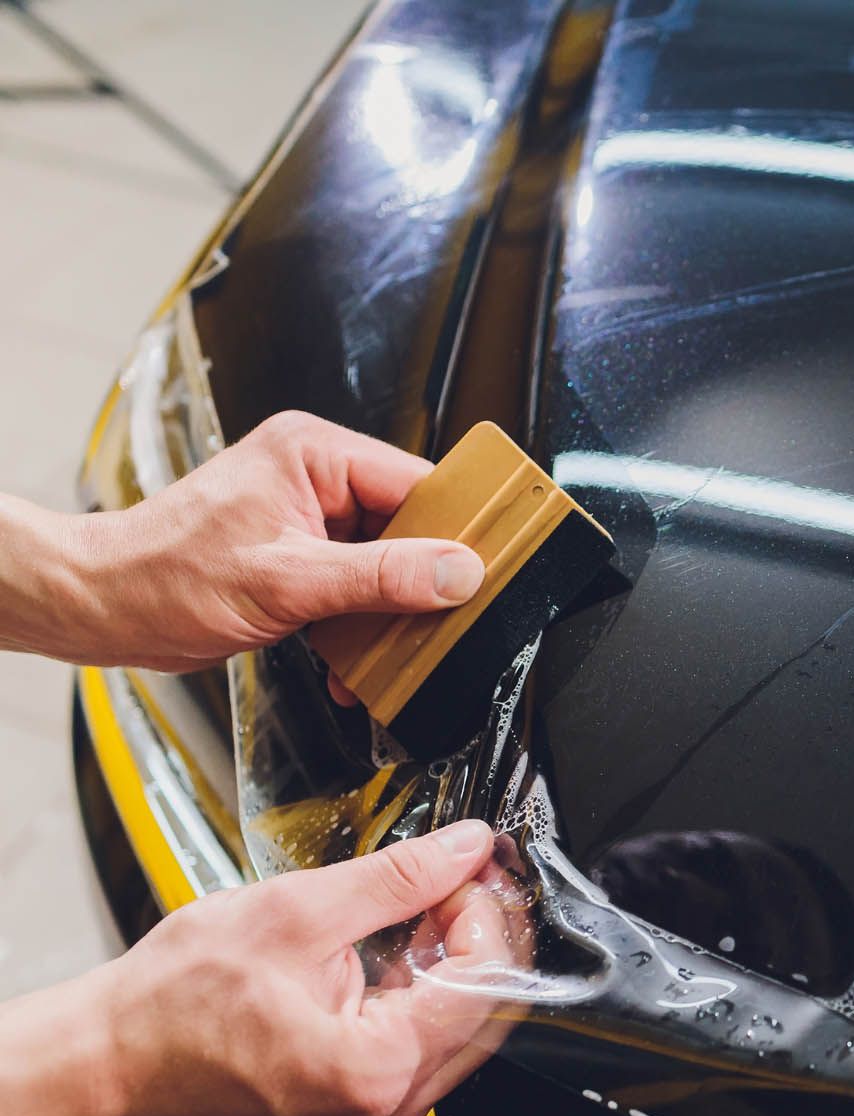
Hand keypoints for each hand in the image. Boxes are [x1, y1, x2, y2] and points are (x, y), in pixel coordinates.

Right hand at [0, 820, 519, 1115]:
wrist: (106, 1058)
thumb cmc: (172, 1002)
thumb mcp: (295, 912)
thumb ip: (397, 878)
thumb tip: (464, 846)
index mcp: (378, 1069)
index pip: (486, 982)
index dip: (487, 912)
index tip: (470, 866)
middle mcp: (390, 1105)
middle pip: (485, 1005)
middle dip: (480, 929)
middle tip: (457, 871)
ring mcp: (378, 1109)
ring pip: (461, 1020)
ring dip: (454, 952)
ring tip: (426, 896)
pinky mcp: (363, 1098)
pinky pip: (425, 1035)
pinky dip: (425, 981)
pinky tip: (402, 936)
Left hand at [69, 411, 483, 670]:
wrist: (103, 608)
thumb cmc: (165, 577)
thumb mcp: (289, 582)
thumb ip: (382, 577)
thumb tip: (458, 573)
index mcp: (314, 453)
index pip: (418, 483)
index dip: (456, 530)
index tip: (485, 571)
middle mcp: (314, 474)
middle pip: (408, 525)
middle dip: (421, 582)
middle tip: (438, 621)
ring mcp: (307, 515)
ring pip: (386, 561)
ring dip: (389, 612)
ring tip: (387, 648)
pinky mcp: (299, 552)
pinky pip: (356, 582)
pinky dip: (360, 623)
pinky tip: (354, 658)